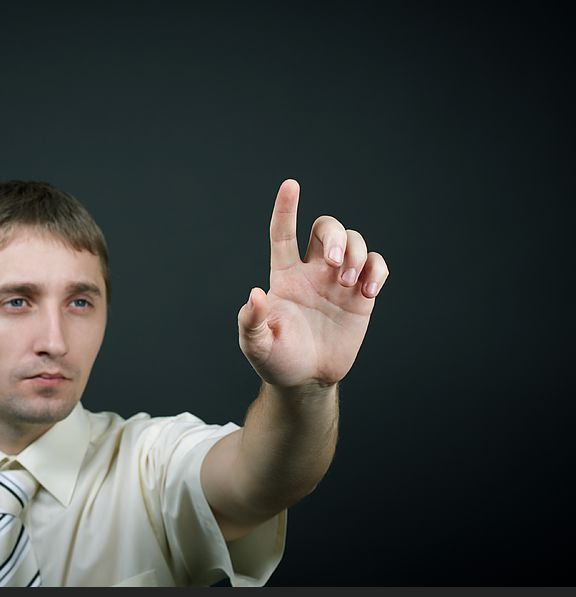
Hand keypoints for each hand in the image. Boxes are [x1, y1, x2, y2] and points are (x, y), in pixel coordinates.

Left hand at [237, 179, 389, 388]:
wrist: (307, 380)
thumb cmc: (277, 360)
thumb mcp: (256, 345)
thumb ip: (251, 321)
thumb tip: (255, 295)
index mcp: (283, 276)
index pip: (283, 234)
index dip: (286, 209)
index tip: (290, 185)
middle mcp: (312, 271)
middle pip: (326, 228)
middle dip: (336, 235)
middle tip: (336, 263)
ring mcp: (338, 282)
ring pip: (355, 242)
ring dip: (357, 254)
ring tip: (350, 282)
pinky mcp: (361, 296)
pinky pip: (376, 266)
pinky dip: (377, 270)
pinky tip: (368, 290)